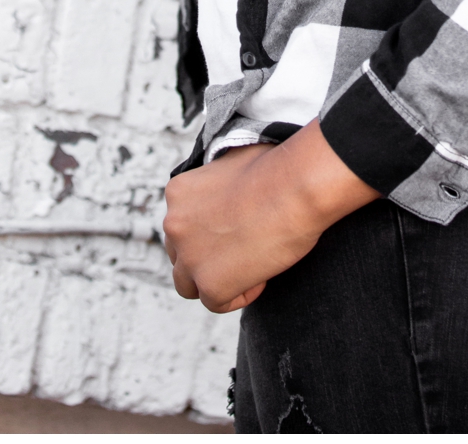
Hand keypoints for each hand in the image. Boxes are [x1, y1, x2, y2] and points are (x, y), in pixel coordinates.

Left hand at [162, 122, 379, 313]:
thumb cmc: (276, 170)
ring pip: (187, 285)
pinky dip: (239, 295)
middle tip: (241, 252)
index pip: (181, 226)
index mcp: (177, 194)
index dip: (209, 233)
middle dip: (205, 258)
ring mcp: (189, 256)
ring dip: (214, 281)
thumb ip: (217, 184)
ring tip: (248, 268)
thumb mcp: (230, 164)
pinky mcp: (210, 283)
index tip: (237, 230)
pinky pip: (216, 303)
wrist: (294, 187)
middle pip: (179, 255)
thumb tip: (229, 194)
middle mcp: (173, 224)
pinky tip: (260, 276)